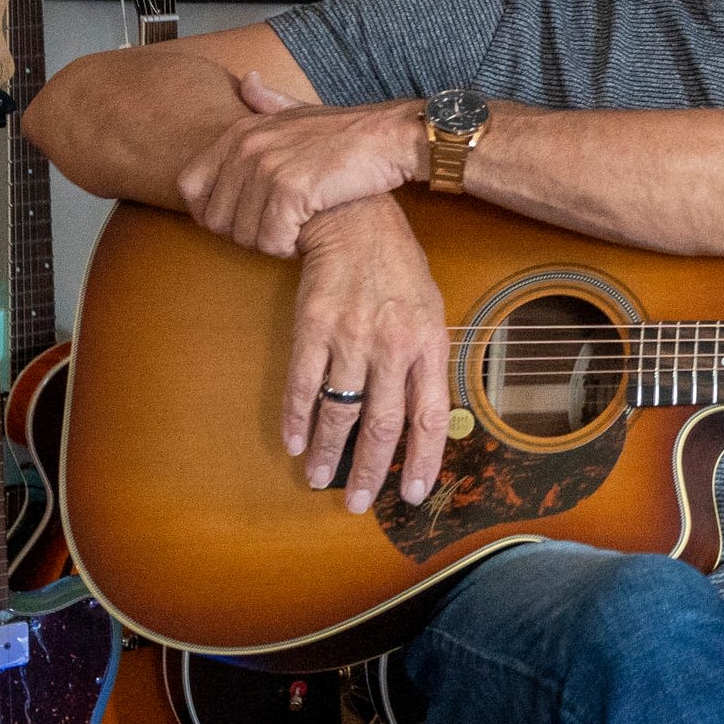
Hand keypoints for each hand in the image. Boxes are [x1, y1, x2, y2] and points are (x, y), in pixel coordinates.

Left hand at [178, 73, 423, 256]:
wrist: (390, 138)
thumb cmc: (348, 132)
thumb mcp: (301, 109)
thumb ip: (267, 101)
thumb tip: (246, 81)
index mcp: (239, 133)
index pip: (188, 186)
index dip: (206, 212)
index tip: (236, 220)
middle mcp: (246, 148)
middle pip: (214, 219)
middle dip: (241, 234)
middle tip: (272, 229)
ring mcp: (267, 168)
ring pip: (242, 234)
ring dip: (266, 243)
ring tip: (291, 232)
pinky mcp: (292, 190)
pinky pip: (271, 238)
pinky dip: (286, 247)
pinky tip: (303, 236)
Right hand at [283, 196, 452, 513]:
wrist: (355, 219)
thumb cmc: (397, 266)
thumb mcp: (430, 308)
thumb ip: (425, 358)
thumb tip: (423, 410)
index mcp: (428, 344)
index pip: (429, 416)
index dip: (421, 460)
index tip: (409, 494)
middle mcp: (392, 346)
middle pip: (383, 425)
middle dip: (370, 471)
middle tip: (357, 504)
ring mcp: (350, 338)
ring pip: (340, 412)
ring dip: (327, 453)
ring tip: (318, 480)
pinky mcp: (312, 327)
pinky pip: (303, 384)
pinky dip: (297, 419)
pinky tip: (294, 443)